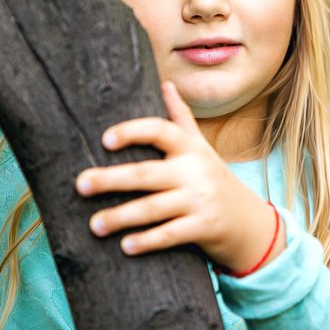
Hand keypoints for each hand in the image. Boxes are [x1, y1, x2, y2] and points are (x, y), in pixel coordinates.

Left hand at [76, 83, 285, 271]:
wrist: (249, 221)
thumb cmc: (213, 179)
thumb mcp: (201, 147)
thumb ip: (181, 118)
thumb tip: (166, 83)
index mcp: (190, 148)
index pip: (160, 131)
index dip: (133, 132)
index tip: (105, 140)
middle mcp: (195, 171)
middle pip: (146, 173)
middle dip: (110, 179)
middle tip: (80, 185)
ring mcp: (200, 200)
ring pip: (154, 208)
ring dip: (121, 217)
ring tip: (94, 225)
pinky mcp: (204, 227)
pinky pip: (171, 234)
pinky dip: (148, 241)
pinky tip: (126, 246)